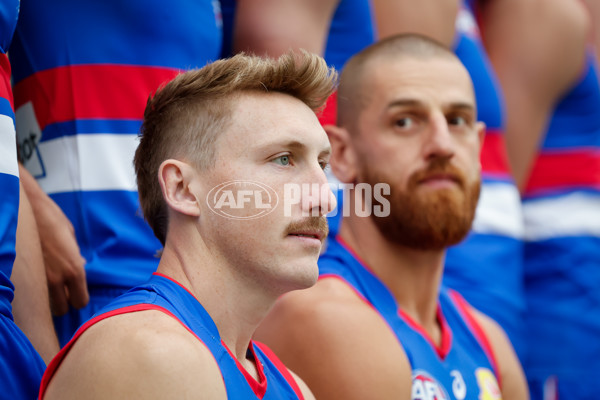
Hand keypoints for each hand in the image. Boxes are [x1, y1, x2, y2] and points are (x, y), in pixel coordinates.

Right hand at [35, 195, 88, 315]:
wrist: (26, 208)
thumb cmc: (51, 219)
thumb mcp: (70, 236)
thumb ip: (76, 256)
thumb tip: (81, 265)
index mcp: (74, 269)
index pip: (80, 301)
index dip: (78, 298)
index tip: (74, 292)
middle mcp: (58, 278)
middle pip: (63, 310)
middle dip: (63, 302)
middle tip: (61, 291)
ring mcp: (39, 278)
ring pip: (45, 305)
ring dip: (47, 299)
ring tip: (47, 286)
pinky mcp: (23, 274)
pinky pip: (31, 293)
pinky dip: (33, 291)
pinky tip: (33, 280)